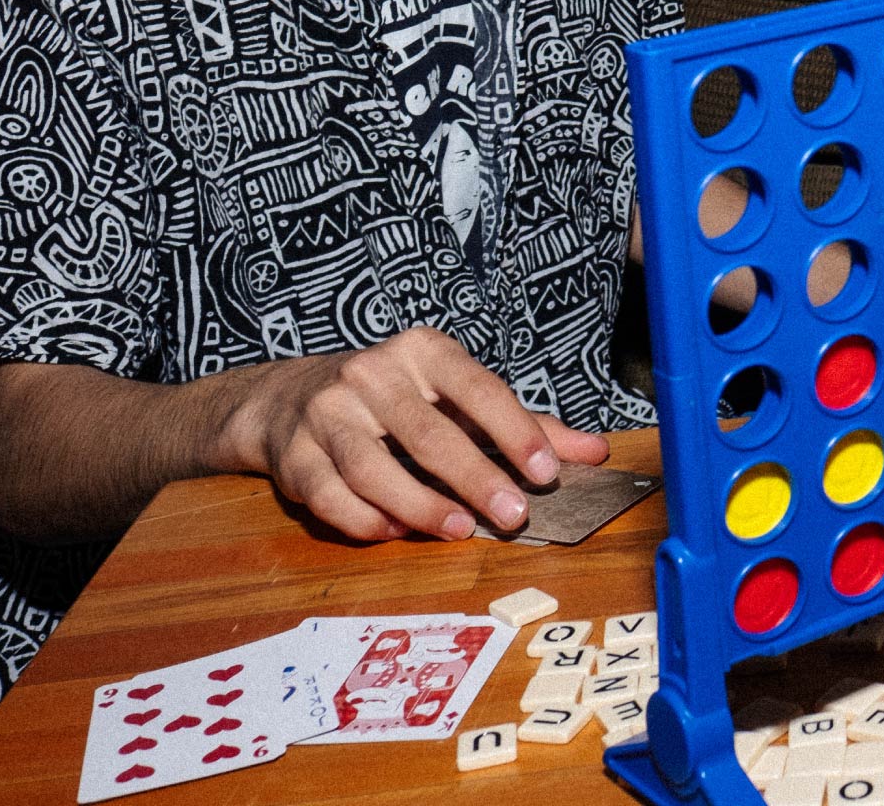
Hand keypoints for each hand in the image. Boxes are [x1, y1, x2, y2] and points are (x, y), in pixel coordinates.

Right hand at [209, 327, 609, 541]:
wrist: (288, 398)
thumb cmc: (396, 399)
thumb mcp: (457, 397)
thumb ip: (524, 426)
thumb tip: (595, 452)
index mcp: (422, 351)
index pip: (478, 389)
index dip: (515, 431)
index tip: (546, 473)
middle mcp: (371, 374)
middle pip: (428, 434)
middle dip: (476, 479)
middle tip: (513, 516)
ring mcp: (327, 413)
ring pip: (374, 469)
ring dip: (422, 506)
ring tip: (461, 529)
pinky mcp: (294, 455)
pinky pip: (332, 496)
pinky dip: (367, 521)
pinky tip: (398, 533)